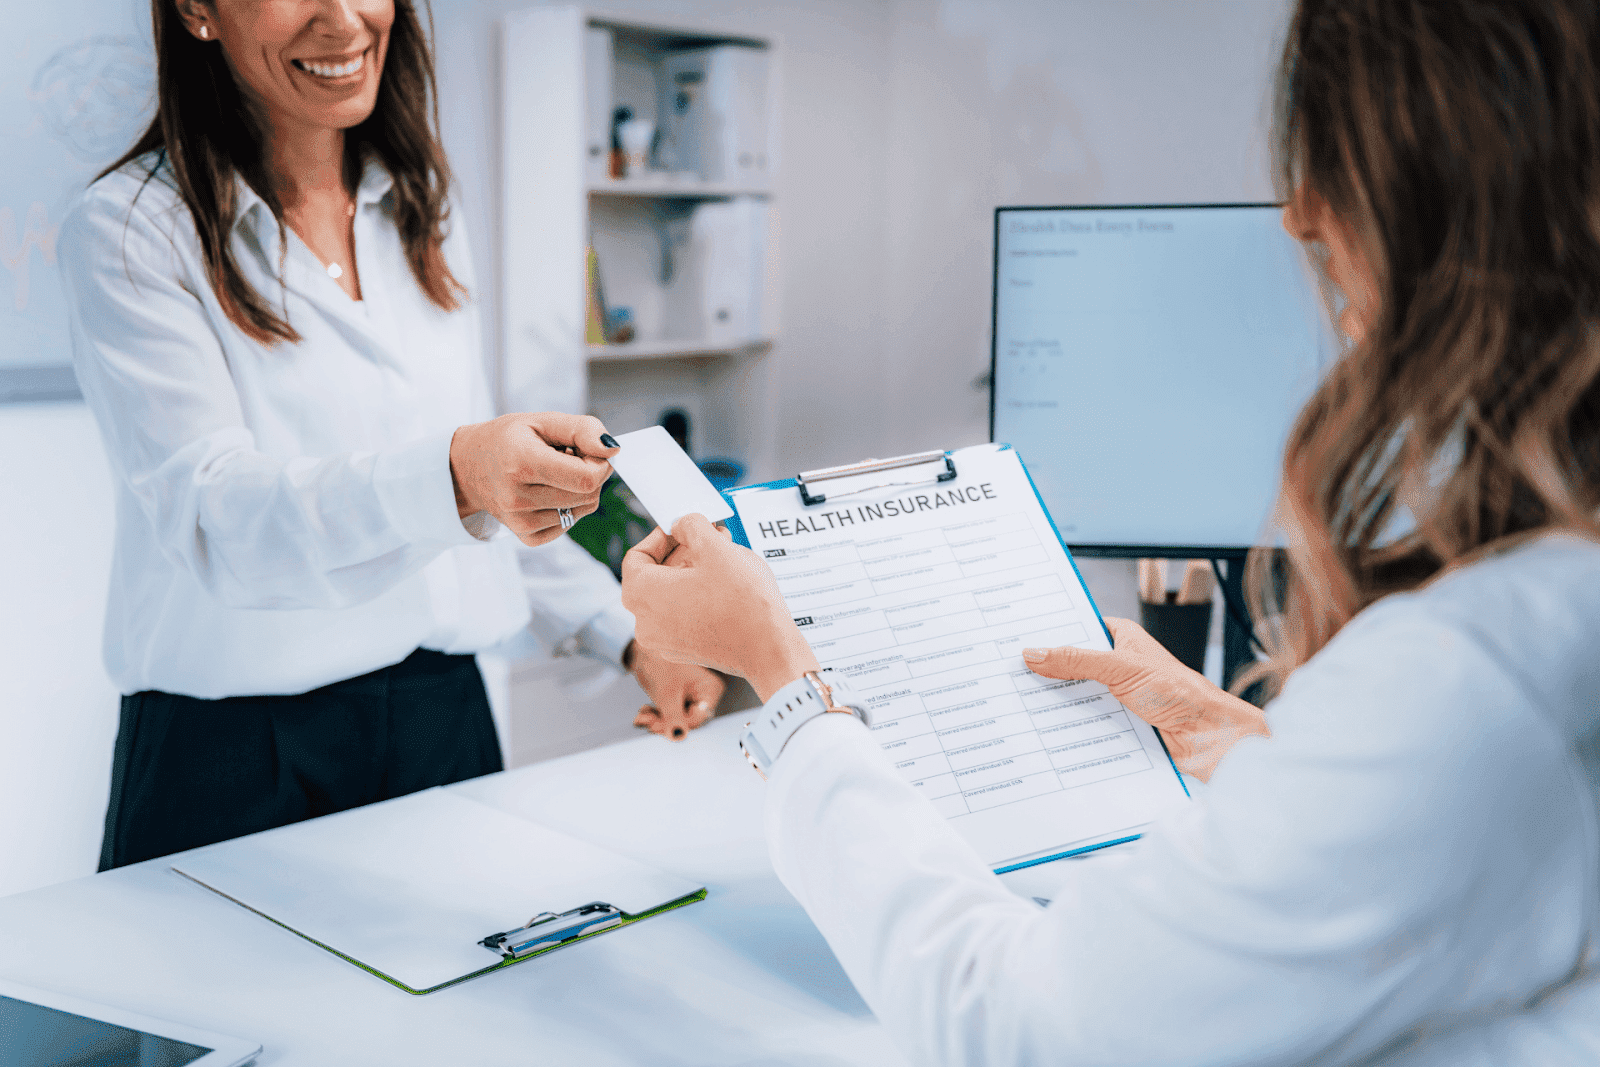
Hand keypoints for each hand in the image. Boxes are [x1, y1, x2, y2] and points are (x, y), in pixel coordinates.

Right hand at [449, 413, 617, 545]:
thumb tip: (613, 450)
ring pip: (584, 510)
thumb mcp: (543, 420)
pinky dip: (568, 507)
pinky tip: (547, 491)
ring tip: (553, 474)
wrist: (469, 467)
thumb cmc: (508, 439)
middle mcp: (519, 498)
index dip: (599, 463)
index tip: (585, 451)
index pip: (587, 478)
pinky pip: (570, 524)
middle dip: (590, 473)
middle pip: (589, 495)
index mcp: (522, 463)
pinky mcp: (527, 538)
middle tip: (566, 458)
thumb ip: (582, 429)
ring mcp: (522, 522)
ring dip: (580, 490)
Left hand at [620, 513, 818, 700]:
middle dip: (681, 552)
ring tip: (721, 557)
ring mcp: (664, 641)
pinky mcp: (685, 651)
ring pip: (669, 596)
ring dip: (691, 572)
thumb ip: (691, 526)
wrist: (769, 650)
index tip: (680, 529)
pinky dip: (696, 596)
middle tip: (706, 538)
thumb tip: (682, 525)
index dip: (660, 537)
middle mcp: (646, 623)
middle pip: (653, 577)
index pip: (636, 557)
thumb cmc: (743, 604)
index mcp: (643, 595)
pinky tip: (723, 584)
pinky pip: (681, 615)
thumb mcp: (716, 547)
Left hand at [627, 642, 726, 740]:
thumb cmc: (659, 663)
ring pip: (677, 719)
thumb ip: (674, 718)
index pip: (700, 718)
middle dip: (665, 723)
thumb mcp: (666, 694)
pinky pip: (671, 714)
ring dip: (658, 720)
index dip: (680, 725)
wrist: (642, 650)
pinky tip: (645, 712)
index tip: (658, 727)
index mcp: (710, 689)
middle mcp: (705, 693)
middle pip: (688, 720)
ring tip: (643, 716)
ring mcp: (692, 696)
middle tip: (647, 722)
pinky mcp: (680, 698)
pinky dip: (657, 715)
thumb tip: (678, 735)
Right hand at [1022, 617, 1268, 781]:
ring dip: (1056, 703)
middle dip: (1046, 671)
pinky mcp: (1115, 723)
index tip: (1015, 639)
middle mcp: (1117, 665)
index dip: (1048, 634)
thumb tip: (1035, 653)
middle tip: (1010, 674)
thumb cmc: (1180, 693)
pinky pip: (1083, 722)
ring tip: (1020, 705)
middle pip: (1070, 665)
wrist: (1207, 738)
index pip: (1075, 629)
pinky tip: (1046, 730)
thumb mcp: (1121, 668)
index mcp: (1120, 638)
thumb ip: (1077, 660)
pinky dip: (1068, 726)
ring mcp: (1115, 695)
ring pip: (1074, 695)